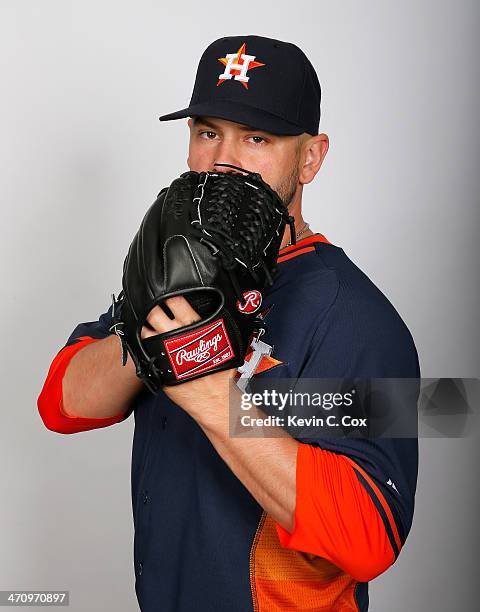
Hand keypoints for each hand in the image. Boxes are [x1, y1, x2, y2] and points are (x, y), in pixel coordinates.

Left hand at [141, 296, 236, 418]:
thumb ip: (217, 326)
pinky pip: (144, 349)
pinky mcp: (157, 365)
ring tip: (149, 326)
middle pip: (155, 313)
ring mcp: (164, 350)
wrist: (214, 398)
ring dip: (146, 326)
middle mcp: (177, 336)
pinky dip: (144, 344)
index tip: (165, 294)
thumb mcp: (226, 342)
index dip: (168, 295)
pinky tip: (148, 342)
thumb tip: (215, 314)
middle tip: (152, 306)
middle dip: (152, 308)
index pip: (175, 302)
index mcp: (195, 327)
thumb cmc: (221, 374)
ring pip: (145, 330)